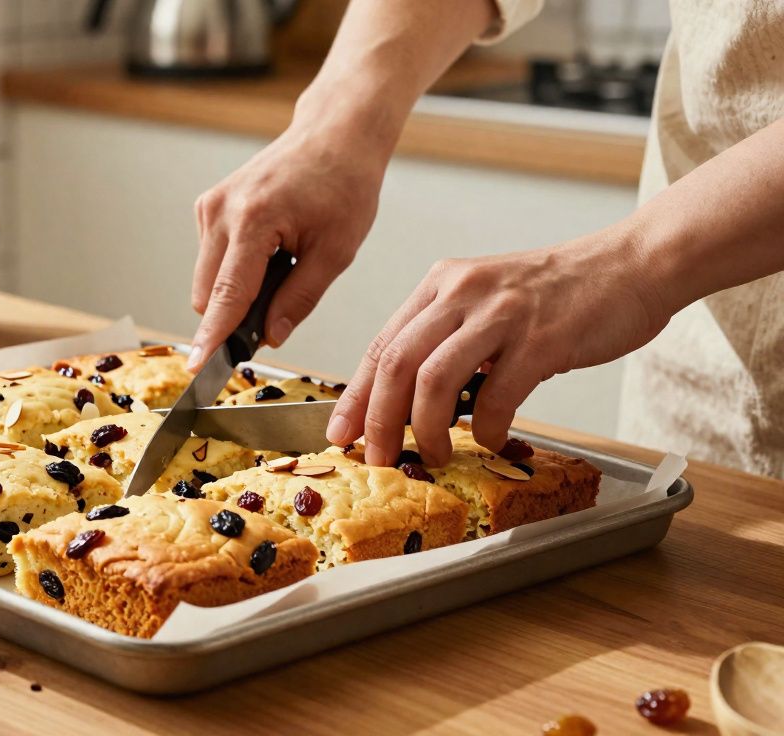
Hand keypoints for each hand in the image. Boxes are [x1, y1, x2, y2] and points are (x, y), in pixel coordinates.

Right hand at [188, 121, 386, 370]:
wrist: (333, 136)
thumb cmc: (343, 185)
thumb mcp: (337, 250)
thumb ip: (300, 299)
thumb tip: (271, 338)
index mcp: (254, 221)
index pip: (226, 295)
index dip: (213, 337)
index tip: (197, 368)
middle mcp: (220, 212)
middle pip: (207, 295)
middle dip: (233, 316)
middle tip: (279, 311)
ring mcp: (210, 207)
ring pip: (205, 281)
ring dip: (234, 292)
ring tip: (282, 266)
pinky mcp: (208, 207)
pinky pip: (211, 260)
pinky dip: (234, 271)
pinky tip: (270, 250)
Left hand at [325, 228, 671, 465]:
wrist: (634, 264)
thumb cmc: (562, 294)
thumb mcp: (488, 302)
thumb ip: (450, 339)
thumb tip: (411, 401)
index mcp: (442, 285)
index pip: (381, 344)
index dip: (355, 395)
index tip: (340, 433)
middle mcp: (463, 292)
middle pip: (395, 363)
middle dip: (378, 420)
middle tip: (378, 457)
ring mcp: (501, 313)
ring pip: (433, 379)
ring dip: (426, 429)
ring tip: (433, 456)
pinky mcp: (542, 337)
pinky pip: (498, 394)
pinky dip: (489, 427)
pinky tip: (494, 440)